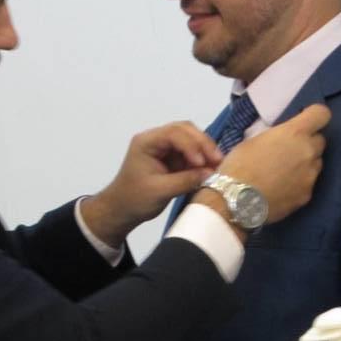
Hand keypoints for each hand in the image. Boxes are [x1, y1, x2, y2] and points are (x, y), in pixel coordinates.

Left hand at [82, 122, 222, 246]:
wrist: (122, 210)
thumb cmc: (135, 199)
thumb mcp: (160, 192)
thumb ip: (185, 181)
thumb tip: (211, 173)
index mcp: (146, 142)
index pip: (173, 133)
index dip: (191, 145)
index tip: (202, 162)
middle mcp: (156, 139)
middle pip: (184, 130)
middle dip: (202, 143)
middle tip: (218, 160)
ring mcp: (165, 147)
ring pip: (190, 138)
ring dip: (205, 149)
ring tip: (217, 164)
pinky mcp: (172, 157)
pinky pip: (191, 151)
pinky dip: (202, 158)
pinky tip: (211, 168)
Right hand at [213, 104, 329, 223]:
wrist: (236, 200)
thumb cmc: (239, 165)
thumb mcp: (255, 140)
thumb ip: (277, 136)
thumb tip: (283, 139)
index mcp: (295, 133)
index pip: (321, 114)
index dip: (315, 116)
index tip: (306, 121)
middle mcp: (308, 152)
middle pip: (320, 141)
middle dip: (308, 143)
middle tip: (290, 150)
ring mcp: (310, 176)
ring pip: (316, 164)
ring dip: (305, 164)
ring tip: (285, 173)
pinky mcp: (307, 195)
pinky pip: (308, 184)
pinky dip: (299, 184)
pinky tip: (283, 189)